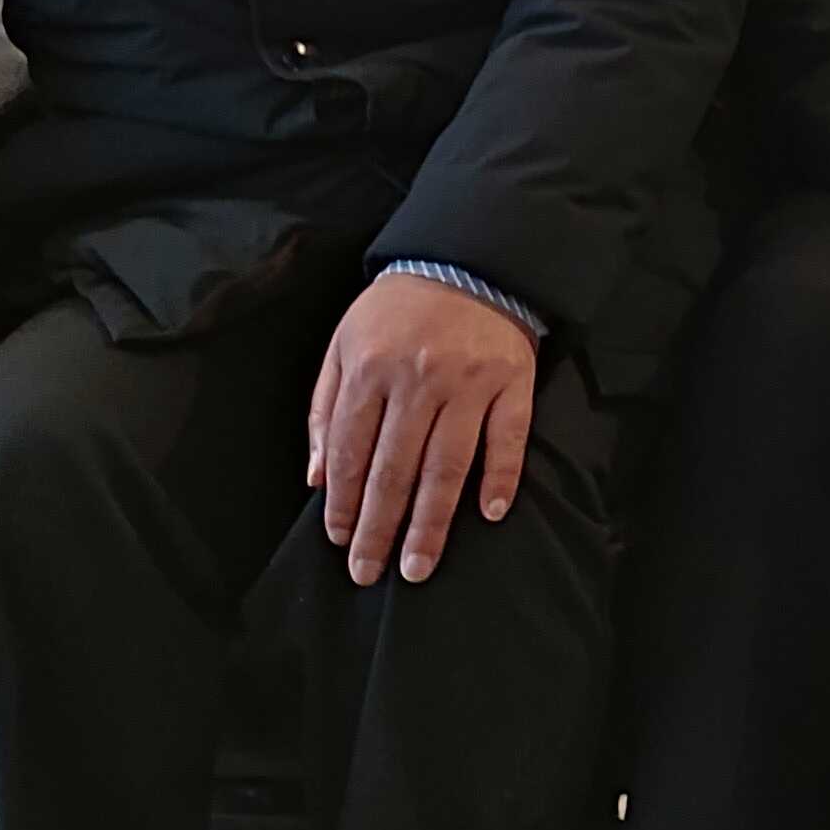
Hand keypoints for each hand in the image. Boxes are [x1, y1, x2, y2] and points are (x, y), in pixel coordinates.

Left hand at [307, 271, 539, 588]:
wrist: (469, 255)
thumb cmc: (398, 307)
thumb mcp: (345, 342)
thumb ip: (325, 407)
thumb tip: (316, 477)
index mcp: (370, 368)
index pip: (350, 452)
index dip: (342, 503)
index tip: (340, 541)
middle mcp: (418, 379)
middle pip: (394, 469)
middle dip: (379, 528)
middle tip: (369, 574)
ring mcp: (469, 382)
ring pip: (447, 465)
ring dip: (431, 523)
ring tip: (419, 567)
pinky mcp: (512, 380)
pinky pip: (508, 437)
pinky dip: (501, 477)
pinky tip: (488, 514)